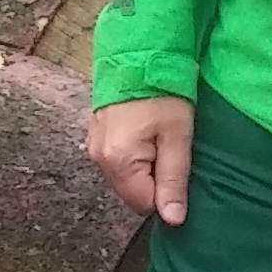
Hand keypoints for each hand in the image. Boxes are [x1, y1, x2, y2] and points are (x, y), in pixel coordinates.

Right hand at [87, 95, 194, 225]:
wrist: (138, 52)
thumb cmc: (162, 93)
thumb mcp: (177, 137)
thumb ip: (173, 180)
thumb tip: (173, 219)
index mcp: (118, 161)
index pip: (144, 204)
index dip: (166, 191)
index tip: (177, 164)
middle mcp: (99, 157)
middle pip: (131, 192)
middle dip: (153, 180)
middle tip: (169, 148)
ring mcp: (93, 145)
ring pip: (124, 177)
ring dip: (143, 167)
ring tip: (158, 137)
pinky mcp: (95, 135)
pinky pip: (116, 160)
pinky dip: (132, 155)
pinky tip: (145, 133)